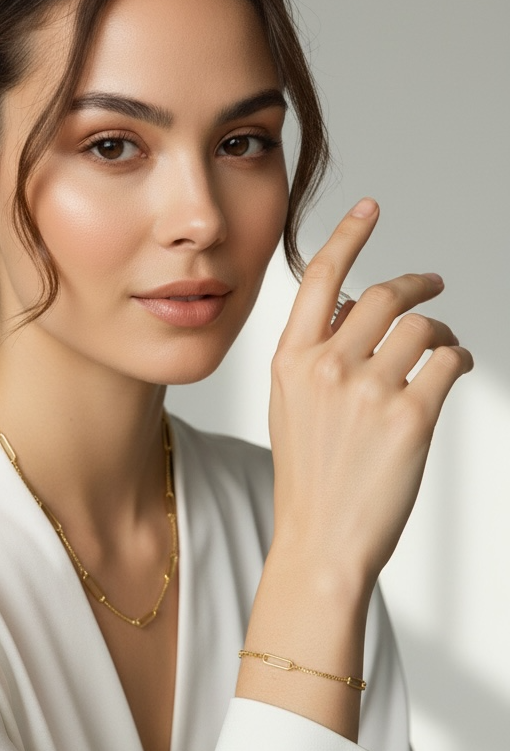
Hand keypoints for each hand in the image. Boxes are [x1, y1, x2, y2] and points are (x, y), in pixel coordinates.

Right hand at [268, 198, 472, 590]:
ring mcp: (368, 390)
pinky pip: (449, 362)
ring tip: (444, 348)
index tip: (371, 209)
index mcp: (290, 361)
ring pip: (423, 327)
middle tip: (435, 285)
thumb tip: (359, 307)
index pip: (322, 279)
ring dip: (443, 330)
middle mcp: (327, 367)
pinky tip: (453, 371)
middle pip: (386, 295)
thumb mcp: (292, 407)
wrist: (319, 541)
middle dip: (419, 284)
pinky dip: (459, 359)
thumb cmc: (308, 478)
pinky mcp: (410, 417)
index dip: (349, 236)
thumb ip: (317, 355)